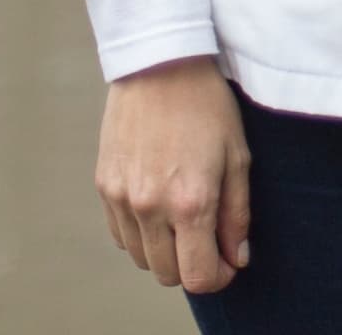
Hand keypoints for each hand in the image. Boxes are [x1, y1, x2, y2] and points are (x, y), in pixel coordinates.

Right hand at [97, 55, 249, 291]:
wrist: (160, 64)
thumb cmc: (207, 106)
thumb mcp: (237, 158)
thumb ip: (237, 216)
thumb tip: (237, 259)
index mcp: (190, 202)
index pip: (199, 277)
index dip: (218, 277)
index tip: (228, 262)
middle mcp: (150, 207)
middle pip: (167, 274)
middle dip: (192, 266)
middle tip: (208, 240)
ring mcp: (122, 198)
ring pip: (142, 258)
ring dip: (165, 252)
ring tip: (183, 219)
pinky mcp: (104, 186)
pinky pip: (120, 235)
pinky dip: (140, 234)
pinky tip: (158, 207)